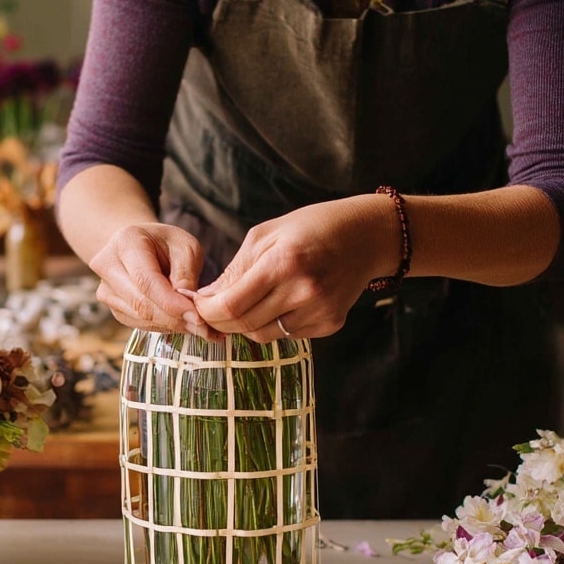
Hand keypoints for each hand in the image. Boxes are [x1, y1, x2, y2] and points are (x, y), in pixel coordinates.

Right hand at [88, 223, 212, 337]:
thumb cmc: (167, 244)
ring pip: (139, 317)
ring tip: (199, 326)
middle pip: (140, 303)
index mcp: (126, 242)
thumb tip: (187, 308)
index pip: (146, 280)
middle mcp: (107, 265)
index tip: (198, 318)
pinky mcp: (112, 306)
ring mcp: (106, 289)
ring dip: (171, 326)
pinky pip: (138, 324)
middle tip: (205, 329)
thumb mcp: (186, 247)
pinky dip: (162, 327)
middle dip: (175, 319)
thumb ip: (186, 274)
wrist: (143, 246)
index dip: (172, 303)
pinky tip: (180, 322)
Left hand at [192, 196, 394, 341]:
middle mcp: (304, 292)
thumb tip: (205, 299)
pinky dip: (273, 324)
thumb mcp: (265, 236)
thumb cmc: (310, 228)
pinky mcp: (329, 324)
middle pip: (244, 325)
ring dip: (246, 324)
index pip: (231, 305)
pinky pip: (287, 335)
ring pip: (263, 335)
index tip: (197, 304)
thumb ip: (234, 270)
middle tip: (211, 310)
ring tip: (248, 302)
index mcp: (284, 263)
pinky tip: (281, 302)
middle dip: (220, 321)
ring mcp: (319, 312)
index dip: (207, 311)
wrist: (366, 236)